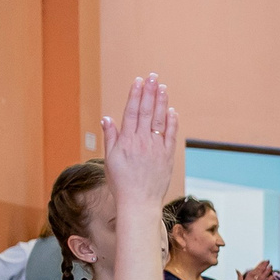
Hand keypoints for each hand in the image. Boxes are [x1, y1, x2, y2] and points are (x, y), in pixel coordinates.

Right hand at [101, 74, 179, 208]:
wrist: (138, 202)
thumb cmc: (121, 182)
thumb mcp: (109, 159)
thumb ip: (110, 137)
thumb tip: (107, 118)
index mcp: (126, 140)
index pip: (131, 112)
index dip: (135, 95)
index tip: (138, 81)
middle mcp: (142, 141)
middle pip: (147, 112)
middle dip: (149, 92)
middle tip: (153, 77)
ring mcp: (156, 148)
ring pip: (160, 120)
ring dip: (161, 102)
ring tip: (162, 88)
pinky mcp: (167, 156)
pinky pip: (171, 136)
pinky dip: (172, 122)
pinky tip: (172, 111)